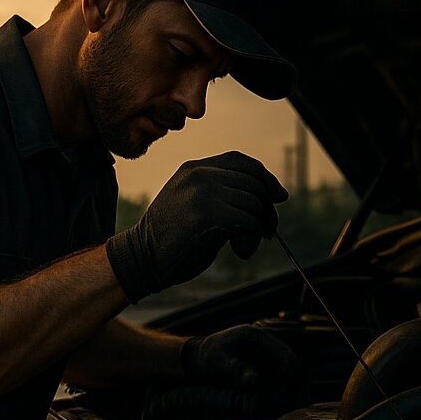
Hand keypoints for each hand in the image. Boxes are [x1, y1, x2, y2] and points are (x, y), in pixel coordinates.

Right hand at [106, 151, 287, 301]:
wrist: (141, 257)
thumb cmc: (171, 238)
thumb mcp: (195, 205)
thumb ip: (223, 194)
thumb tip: (270, 196)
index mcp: (193, 168)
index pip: (241, 161)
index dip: (266, 178)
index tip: (279, 197)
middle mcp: (197, 173)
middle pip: (253, 182)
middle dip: (268, 210)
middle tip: (266, 233)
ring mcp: (200, 191)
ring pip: (253, 203)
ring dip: (257, 229)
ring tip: (243, 246)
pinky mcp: (204, 213)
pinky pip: (247, 220)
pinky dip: (251, 239)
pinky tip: (240, 251)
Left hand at [181, 324, 301, 390]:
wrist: (196, 359)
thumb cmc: (205, 360)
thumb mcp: (218, 365)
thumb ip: (236, 371)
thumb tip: (256, 381)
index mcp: (253, 335)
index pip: (282, 351)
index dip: (288, 369)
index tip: (289, 385)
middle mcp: (262, 340)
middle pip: (289, 357)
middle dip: (294, 375)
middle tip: (297, 394)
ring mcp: (263, 349)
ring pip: (286, 364)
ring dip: (291, 378)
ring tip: (293, 397)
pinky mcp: (262, 359)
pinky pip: (278, 370)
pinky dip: (283, 380)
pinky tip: (282, 394)